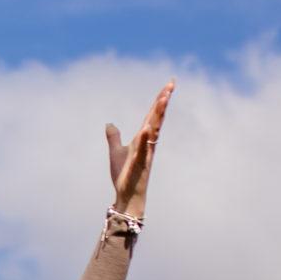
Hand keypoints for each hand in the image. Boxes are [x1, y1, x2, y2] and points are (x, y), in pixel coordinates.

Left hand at [105, 80, 173, 221]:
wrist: (126, 194)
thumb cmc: (124, 175)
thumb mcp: (116, 151)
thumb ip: (114, 137)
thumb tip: (110, 124)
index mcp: (142, 138)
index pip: (152, 115)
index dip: (159, 100)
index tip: (169, 85)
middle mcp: (147, 143)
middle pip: (157, 118)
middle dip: (163, 101)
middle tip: (171, 84)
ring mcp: (145, 152)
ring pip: (154, 130)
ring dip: (158, 115)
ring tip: (163, 98)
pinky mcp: (140, 163)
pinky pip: (143, 149)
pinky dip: (144, 138)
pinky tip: (146, 128)